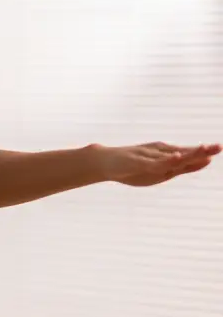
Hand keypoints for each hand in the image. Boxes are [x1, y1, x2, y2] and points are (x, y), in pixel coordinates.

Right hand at [95, 142, 220, 185]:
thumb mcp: (161, 170)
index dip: (204, 152)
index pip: (189, 155)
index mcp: (166, 155)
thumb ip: (183, 166)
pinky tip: (177, 157)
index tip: (219, 148)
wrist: (104, 162)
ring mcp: (148, 156)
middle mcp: (159, 152)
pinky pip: (154, 162)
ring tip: (203, 150)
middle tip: (218, 146)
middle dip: (201, 151)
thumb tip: (208, 160)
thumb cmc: (133, 166)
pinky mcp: (138, 161)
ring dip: (188, 153)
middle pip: (183, 152)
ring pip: (172, 156)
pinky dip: (167, 160)